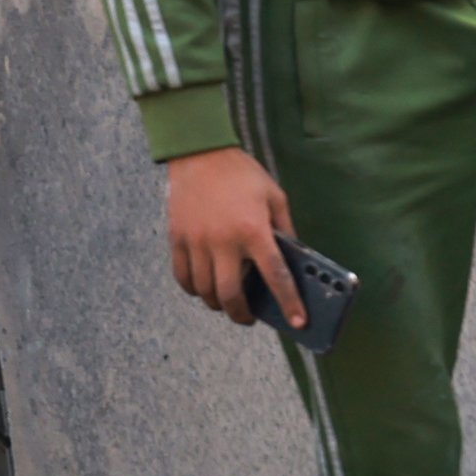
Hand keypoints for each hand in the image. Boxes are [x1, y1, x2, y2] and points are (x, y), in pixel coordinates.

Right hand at [166, 146, 298, 322]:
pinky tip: (204, 289)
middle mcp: (223, 240)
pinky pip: (183, 277)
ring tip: (228, 303)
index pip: (275, 276)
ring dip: (218, 304)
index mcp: (254, 230)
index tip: (298, 323)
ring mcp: (196, 241)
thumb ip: (285, 230)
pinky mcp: (176, 238)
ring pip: (205, 290)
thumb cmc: (242, 174)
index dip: (289, 303)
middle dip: (242, 314)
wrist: (199, 152)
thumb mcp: (275, 197)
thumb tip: (294, 261)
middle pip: (231, 294)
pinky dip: (194, 290)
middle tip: (249, 319)